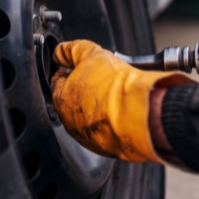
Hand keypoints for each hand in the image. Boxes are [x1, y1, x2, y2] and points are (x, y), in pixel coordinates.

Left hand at [51, 40, 196, 162]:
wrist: (141, 113)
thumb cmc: (116, 87)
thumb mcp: (91, 53)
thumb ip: (72, 50)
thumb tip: (61, 51)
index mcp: (61, 99)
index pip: (57, 81)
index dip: (69, 69)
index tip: (79, 65)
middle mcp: (70, 122)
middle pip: (73, 100)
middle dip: (84, 88)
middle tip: (101, 78)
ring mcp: (87, 137)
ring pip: (88, 117)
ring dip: (97, 106)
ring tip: (113, 94)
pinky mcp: (106, 148)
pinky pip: (104, 131)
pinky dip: (109, 121)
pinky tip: (119, 110)